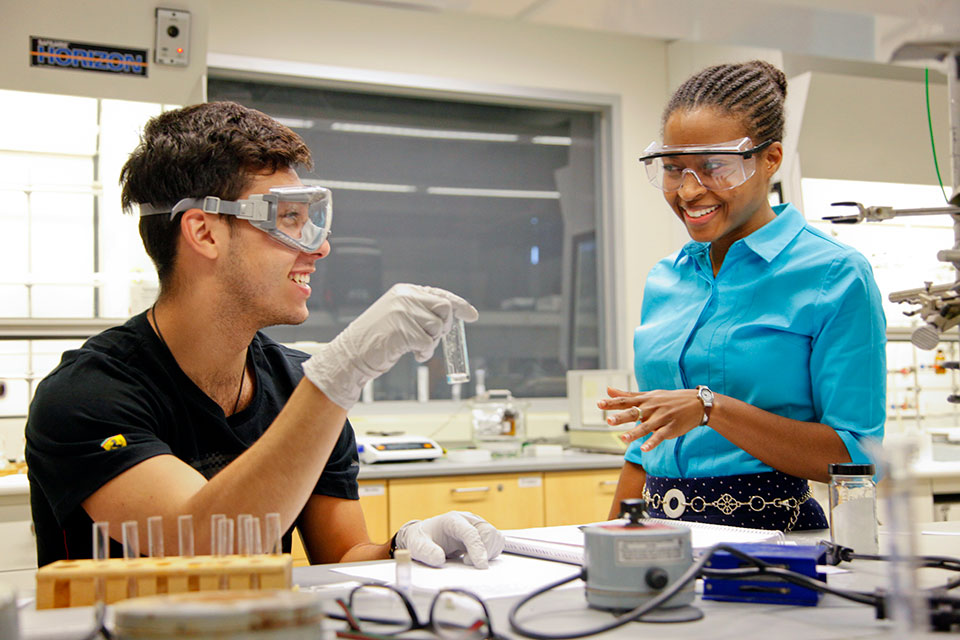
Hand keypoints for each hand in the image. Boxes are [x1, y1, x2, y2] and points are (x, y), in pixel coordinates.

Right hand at [303, 284, 477, 409]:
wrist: (351, 354)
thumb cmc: (376, 339)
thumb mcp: (398, 316)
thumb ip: (420, 311)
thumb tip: (452, 316)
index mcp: (404, 291)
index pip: (440, 294)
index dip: (459, 305)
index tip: (471, 315)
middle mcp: (405, 297)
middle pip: (444, 308)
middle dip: (445, 326)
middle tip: (434, 338)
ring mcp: (403, 313)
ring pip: (438, 327)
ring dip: (432, 343)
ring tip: (417, 348)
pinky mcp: (402, 330)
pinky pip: (428, 343)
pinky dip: (425, 353)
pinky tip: (414, 355)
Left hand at [395, 511, 503, 568]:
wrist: (424, 536)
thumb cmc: (422, 539)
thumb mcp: (416, 545)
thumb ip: (426, 551)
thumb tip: (439, 559)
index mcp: (452, 520)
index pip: (470, 532)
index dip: (477, 549)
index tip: (480, 565)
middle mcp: (467, 519)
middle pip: (488, 532)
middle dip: (483, 551)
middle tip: (467, 563)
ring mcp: (476, 525)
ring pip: (495, 536)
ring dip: (489, 552)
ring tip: (471, 560)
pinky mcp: (481, 533)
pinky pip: (496, 541)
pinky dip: (491, 552)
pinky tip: (478, 558)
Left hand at [597, 386, 706, 451]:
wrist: (696, 403)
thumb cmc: (668, 399)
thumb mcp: (648, 395)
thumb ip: (627, 395)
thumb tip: (608, 390)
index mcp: (645, 400)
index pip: (625, 401)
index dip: (612, 403)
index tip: (599, 404)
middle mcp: (652, 408)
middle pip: (634, 412)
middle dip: (621, 417)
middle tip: (609, 420)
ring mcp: (662, 418)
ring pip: (646, 426)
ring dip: (634, 433)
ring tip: (623, 438)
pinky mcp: (671, 428)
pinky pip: (661, 436)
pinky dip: (653, 442)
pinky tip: (644, 448)